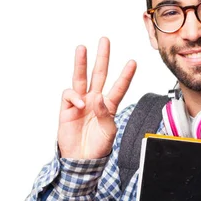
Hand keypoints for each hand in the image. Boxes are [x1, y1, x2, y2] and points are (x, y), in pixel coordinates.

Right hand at [57, 37, 136, 158]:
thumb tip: (97, 98)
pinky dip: (74, 97)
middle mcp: (95, 100)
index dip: (125, 75)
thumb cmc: (98, 147)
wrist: (81, 160)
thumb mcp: (109, 132)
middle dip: (102, 58)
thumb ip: (106, 114)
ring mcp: (80, 103)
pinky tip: (80, 105)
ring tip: (82, 48)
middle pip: (99, 75)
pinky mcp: (67, 108)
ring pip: (81, 78)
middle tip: (105, 40)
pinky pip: (70, 95)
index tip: (133, 62)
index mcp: (109, 106)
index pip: (119, 87)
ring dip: (81, 63)